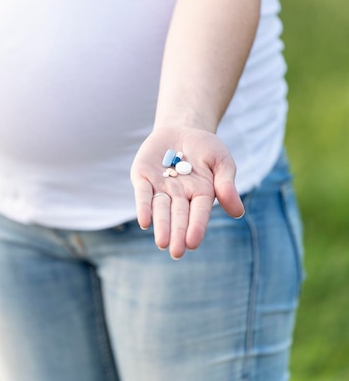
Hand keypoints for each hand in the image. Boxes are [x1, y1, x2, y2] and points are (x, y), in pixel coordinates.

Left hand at [130, 127, 244, 258]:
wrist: (182, 129)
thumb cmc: (205, 148)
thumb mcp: (221, 160)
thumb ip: (226, 184)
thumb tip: (238, 212)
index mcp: (201, 194)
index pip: (199, 213)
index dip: (196, 227)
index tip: (193, 243)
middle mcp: (180, 195)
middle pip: (179, 215)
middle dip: (177, 232)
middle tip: (176, 251)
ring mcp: (160, 187)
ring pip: (160, 208)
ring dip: (161, 225)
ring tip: (162, 242)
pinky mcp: (143, 177)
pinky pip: (143, 193)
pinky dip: (143, 207)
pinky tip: (144, 221)